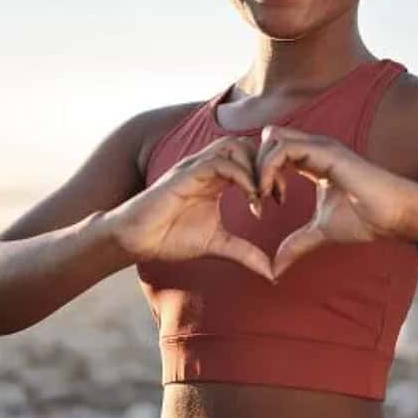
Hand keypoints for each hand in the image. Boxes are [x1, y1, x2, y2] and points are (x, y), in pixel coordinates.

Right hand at [109, 135, 275, 281]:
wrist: (136, 240)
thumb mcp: (218, 245)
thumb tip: (272, 273)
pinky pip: (220, 163)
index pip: (252, 159)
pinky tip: (250, 198)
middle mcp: (208, 166)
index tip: (281, 201)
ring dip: (255, 167)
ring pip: (235, 146)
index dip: (271, 175)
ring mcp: (196, 166)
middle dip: (268, 166)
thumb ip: (245, 253)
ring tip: (263, 196)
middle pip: (248, 144)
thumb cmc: (171, 238)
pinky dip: (241, 176)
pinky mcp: (186, 173)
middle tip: (278, 195)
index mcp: (217, 178)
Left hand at [255, 125, 417, 278]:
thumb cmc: (365, 219)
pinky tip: (271, 194)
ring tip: (261, 196)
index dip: (259, 173)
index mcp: (312, 160)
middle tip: (256, 197)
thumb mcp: (320, 232)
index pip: (273, 151)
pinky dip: (269, 169)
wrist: (393, 216)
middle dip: (253, 164)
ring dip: (259, 166)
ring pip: (271, 138)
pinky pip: (284, 149)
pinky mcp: (325, 151)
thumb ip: (296, 243)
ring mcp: (320, 146)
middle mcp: (314, 147)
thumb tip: (275, 268)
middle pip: (267, 138)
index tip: (259, 203)